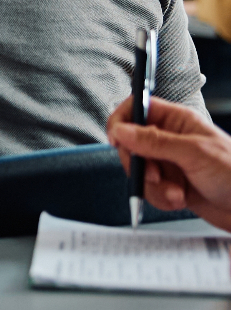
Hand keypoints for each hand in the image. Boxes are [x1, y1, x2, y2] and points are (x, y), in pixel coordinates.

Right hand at [107, 95, 230, 229]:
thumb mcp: (193, 153)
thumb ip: (154, 141)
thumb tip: (121, 130)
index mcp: (177, 121)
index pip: (137, 109)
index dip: (122, 121)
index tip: (116, 139)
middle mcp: (170, 139)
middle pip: (132, 144)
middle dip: (140, 164)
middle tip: (154, 175)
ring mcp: (170, 163)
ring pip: (140, 170)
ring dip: (153, 187)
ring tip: (175, 193)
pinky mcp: (172, 184)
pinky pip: (150, 189)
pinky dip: (160, 198)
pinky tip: (179, 200)